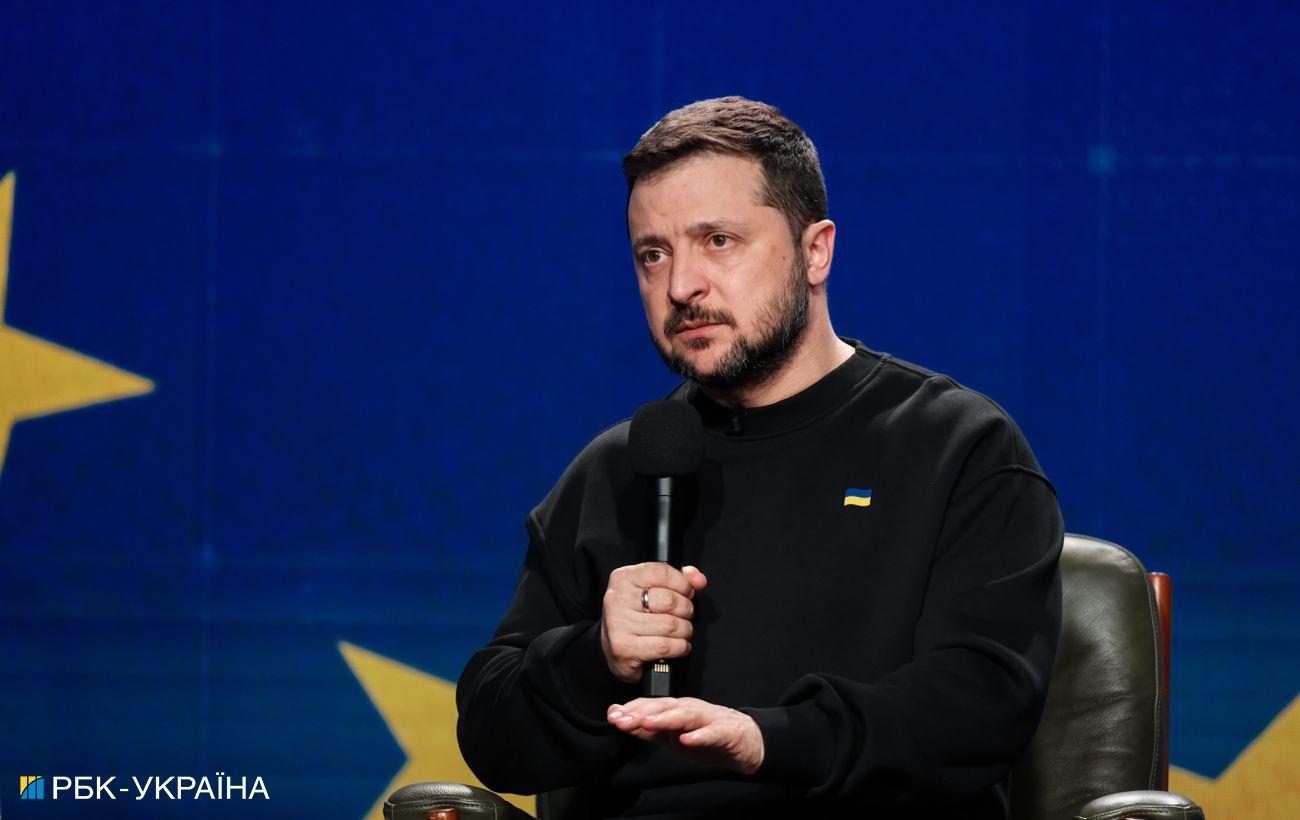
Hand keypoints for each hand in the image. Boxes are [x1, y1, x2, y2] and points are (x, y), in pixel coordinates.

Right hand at [599, 562, 707, 682]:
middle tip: (684, 615)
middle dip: (686, 610)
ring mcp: (619, 624)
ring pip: (670, 625)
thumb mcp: (653, 589)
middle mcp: (618, 598)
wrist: (614, 646)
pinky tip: (678, 645)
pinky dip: (679, 647)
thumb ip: (679, 578)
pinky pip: (665, 646)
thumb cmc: (636, 615)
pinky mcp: (624, 647)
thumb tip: (699, 580)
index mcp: (623, 578)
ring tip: (681, 631)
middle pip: (669, 600)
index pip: (662, 573)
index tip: (687, 592)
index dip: (683, 584)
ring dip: (684, 631)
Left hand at [607, 697, 764, 774]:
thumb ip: (648, 729)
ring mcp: (708, 718)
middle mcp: (690, 709)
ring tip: (649, 723)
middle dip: (642, 711)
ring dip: (667, 718)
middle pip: (665, 706)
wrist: (745, 741)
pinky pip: (712, 732)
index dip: (631, 709)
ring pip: (686, 715)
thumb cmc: (706, 735)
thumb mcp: (672, 736)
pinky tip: (688, 740)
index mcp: (676, 708)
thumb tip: (620, 720)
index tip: (612, 716)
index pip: (651, 705)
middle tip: (623, 718)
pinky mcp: (725, 731)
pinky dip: (699, 735)